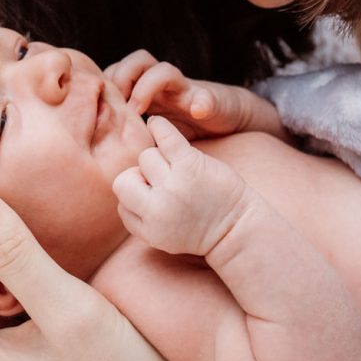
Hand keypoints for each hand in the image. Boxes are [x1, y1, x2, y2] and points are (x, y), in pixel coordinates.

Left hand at [105, 50, 283, 139]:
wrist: (228, 124)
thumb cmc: (184, 132)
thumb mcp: (152, 135)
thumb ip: (131, 134)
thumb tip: (96, 153)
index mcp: (147, 92)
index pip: (118, 73)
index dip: (107, 85)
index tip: (97, 108)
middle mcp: (164, 86)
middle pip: (137, 61)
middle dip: (122, 78)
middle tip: (115, 105)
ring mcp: (185, 90)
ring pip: (163, 70)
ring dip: (148, 85)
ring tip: (140, 109)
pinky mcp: (209, 100)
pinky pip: (205, 96)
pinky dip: (201, 102)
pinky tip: (196, 112)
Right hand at [112, 116, 251, 257]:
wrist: (239, 228)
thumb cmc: (201, 228)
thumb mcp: (162, 236)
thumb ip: (139, 217)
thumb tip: (125, 183)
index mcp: (148, 230)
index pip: (121, 202)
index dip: (136, 195)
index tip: (155, 197)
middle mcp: (157, 210)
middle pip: (127, 177)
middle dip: (142, 176)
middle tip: (166, 181)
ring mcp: (174, 186)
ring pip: (146, 157)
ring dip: (161, 159)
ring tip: (180, 170)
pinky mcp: (191, 166)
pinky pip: (165, 137)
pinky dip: (160, 126)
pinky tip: (158, 124)